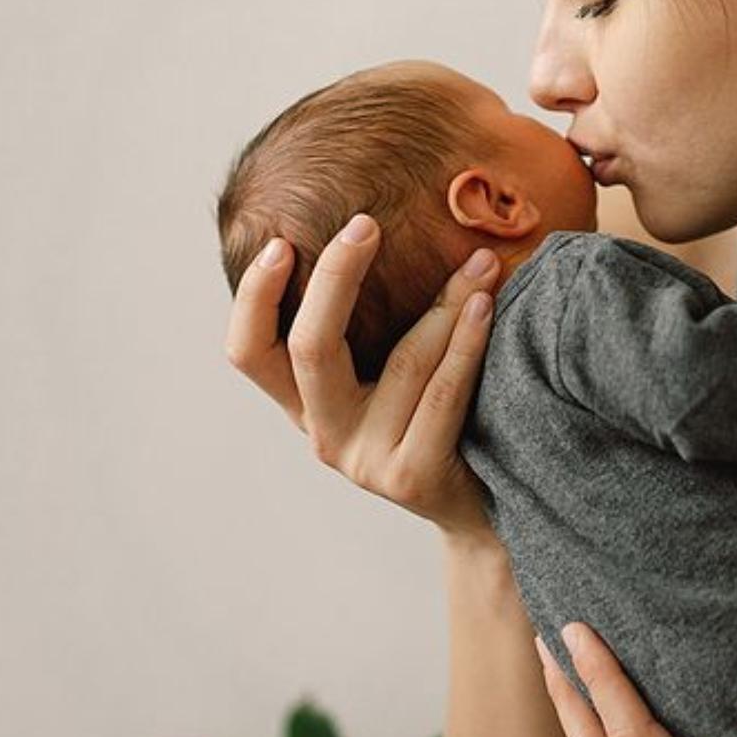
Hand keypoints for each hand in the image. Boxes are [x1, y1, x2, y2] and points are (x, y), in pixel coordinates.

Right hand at [223, 213, 500, 540]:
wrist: (485, 510)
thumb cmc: (442, 424)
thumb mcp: (394, 379)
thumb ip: (374, 328)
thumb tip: (375, 228)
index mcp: (307, 407)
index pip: (250, 352)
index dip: (254, 297)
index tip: (279, 242)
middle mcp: (325, 436)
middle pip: (310, 348)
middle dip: (334, 278)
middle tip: (365, 225)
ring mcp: (366, 461)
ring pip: (401, 362)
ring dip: (444, 303)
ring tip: (479, 262)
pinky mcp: (412, 475)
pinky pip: (442, 394)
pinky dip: (466, 343)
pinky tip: (486, 304)